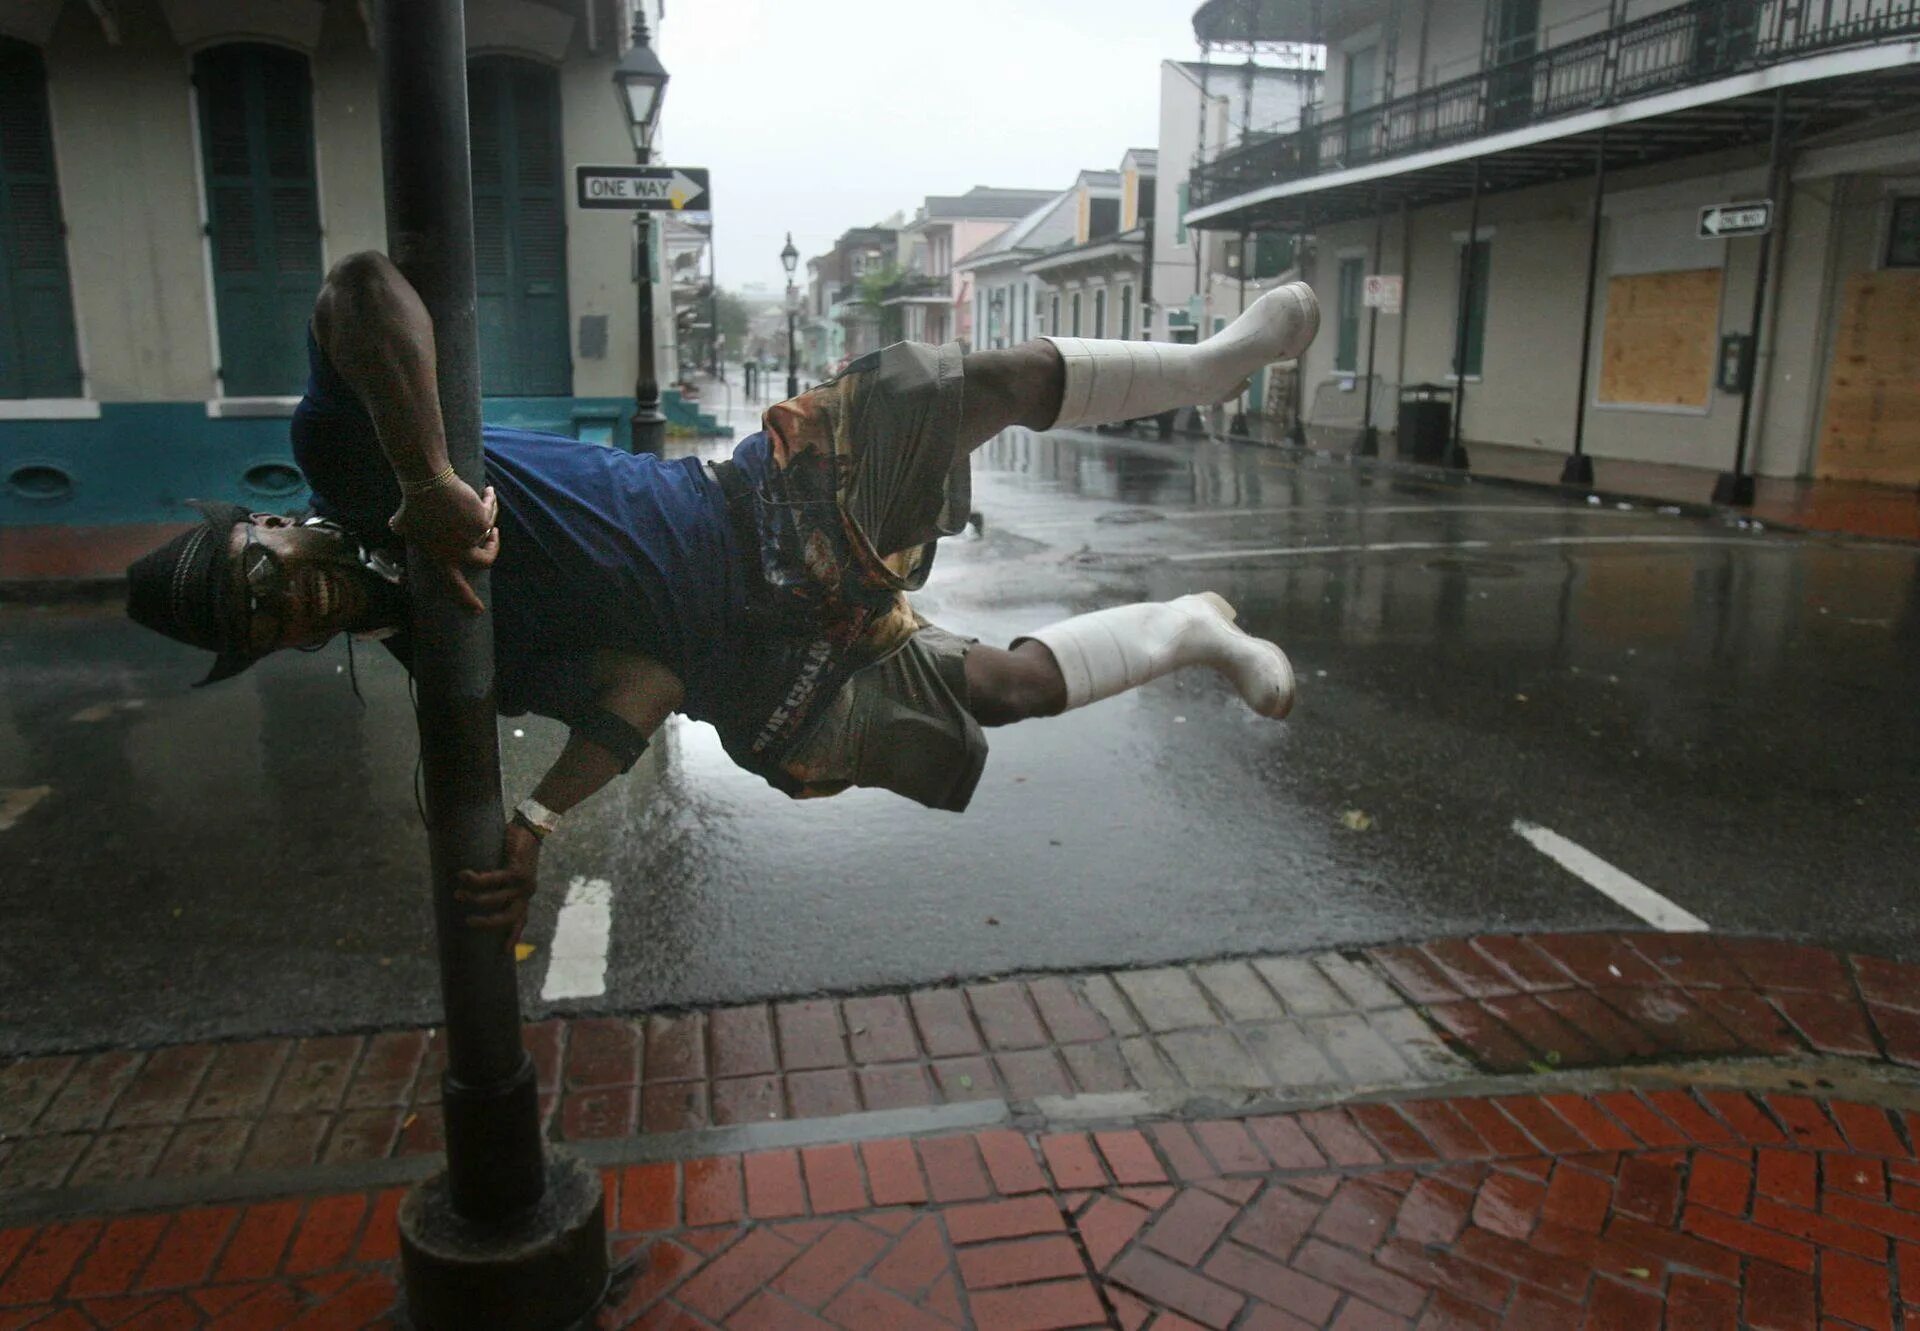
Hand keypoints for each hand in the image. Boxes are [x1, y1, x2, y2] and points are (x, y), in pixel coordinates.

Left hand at [391, 477, 500, 613]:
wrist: (430, 488)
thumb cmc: (412, 506)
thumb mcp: (401, 524)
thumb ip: (401, 529)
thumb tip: (396, 526)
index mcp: (441, 558)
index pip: (455, 586)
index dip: (466, 599)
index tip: (478, 610)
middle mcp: (461, 552)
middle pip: (485, 560)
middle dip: (492, 548)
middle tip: (493, 537)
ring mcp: (474, 538)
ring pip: (488, 529)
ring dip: (488, 514)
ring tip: (486, 499)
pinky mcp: (483, 522)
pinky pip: (490, 511)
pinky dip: (489, 500)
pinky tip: (488, 491)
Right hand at [455, 819, 540, 952]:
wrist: (532, 825)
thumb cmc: (517, 847)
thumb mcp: (511, 868)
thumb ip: (499, 881)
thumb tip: (470, 887)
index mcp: (526, 894)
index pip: (520, 919)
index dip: (512, 936)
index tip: (504, 952)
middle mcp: (527, 892)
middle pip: (509, 918)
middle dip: (488, 924)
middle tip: (467, 922)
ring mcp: (523, 883)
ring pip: (495, 899)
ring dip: (473, 898)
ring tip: (457, 894)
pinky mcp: (517, 871)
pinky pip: (491, 880)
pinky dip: (475, 880)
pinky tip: (462, 875)